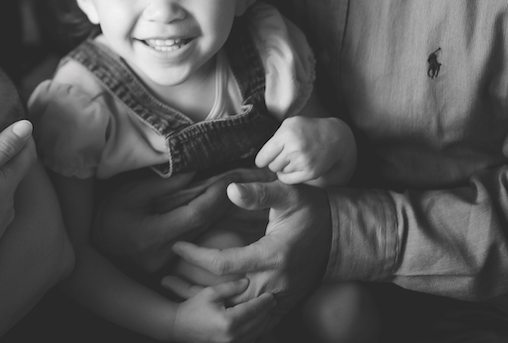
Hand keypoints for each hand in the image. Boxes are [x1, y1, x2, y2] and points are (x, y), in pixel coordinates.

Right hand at [92, 168, 272, 272]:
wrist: (92, 241)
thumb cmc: (108, 212)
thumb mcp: (131, 192)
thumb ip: (163, 185)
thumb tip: (195, 171)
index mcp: (151, 235)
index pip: (194, 215)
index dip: (214, 197)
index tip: (229, 179)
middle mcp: (162, 253)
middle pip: (202, 227)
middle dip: (222, 204)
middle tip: (240, 183)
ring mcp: (165, 263)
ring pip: (200, 236)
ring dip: (216, 214)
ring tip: (233, 194)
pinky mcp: (167, 264)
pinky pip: (192, 241)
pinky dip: (204, 223)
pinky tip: (216, 210)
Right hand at [171, 279, 274, 342]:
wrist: (179, 327)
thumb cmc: (193, 308)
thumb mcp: (210, 293)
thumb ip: (229, 287)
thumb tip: (247, 282)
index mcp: (228, 321)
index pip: (253, 310)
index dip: (263, 302)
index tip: (271, 295)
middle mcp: (232, 336)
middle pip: (258, 323)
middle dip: (267, 312)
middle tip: (273, 302)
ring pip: (256, 334)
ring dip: (263, 323)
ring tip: (268, 312)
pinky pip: (248, 340)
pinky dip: (255, 332)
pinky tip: (258, 324)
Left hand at [172, 181, 331, 324]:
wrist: (345, 238)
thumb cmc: (314, 211)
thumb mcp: (289, 194)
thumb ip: (259, 193)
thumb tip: (230, 189)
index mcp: (272, 255)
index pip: (222, 263)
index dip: (195, 256)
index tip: (176, 246)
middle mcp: (275, 282)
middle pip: (224, 296)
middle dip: (192, 289)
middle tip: (164, 278)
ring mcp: (281, 297)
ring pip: (237, 313)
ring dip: (208, 306)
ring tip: (177, 295)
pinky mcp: (285, 304)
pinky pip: (254, 320)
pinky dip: (231, 317)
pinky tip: (209, 309)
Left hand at [255, 117, 348, 184]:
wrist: (334, 137)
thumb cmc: (307, 129)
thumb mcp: (289, 124)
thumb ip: (274, 138)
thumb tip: (259, 157)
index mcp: (286, 135)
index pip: (263, 156)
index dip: (261, 160)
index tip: (262, 161)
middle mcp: (294, 149)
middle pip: (271, 165)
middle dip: (273, 163)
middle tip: (282, 157)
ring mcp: (303, 162)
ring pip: (280, 172)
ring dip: (283, 168)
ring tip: (292, 159)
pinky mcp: (310, 172)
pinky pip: (289, 180)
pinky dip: (288, 176)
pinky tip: (293, 168)